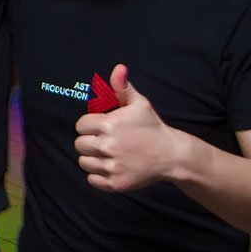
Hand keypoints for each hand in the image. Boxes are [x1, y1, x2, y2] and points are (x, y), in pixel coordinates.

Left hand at [73, 65, 183, 192]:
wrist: (171, 155)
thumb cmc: (152, 127)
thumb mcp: (139, 104)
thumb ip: (123, 87)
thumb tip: (118, 68)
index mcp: (109, 125)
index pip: (81, 125)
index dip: (89, 125)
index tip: (101, 127)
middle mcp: (108, 146)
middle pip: (79, 144)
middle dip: (90, 141)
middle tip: (105, 141)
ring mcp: (112, 166)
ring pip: (84, 162)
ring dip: (92, 158)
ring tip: (108, 153)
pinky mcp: (115, 183)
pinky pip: (92, 179)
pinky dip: (98, 175)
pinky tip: (110, 166)